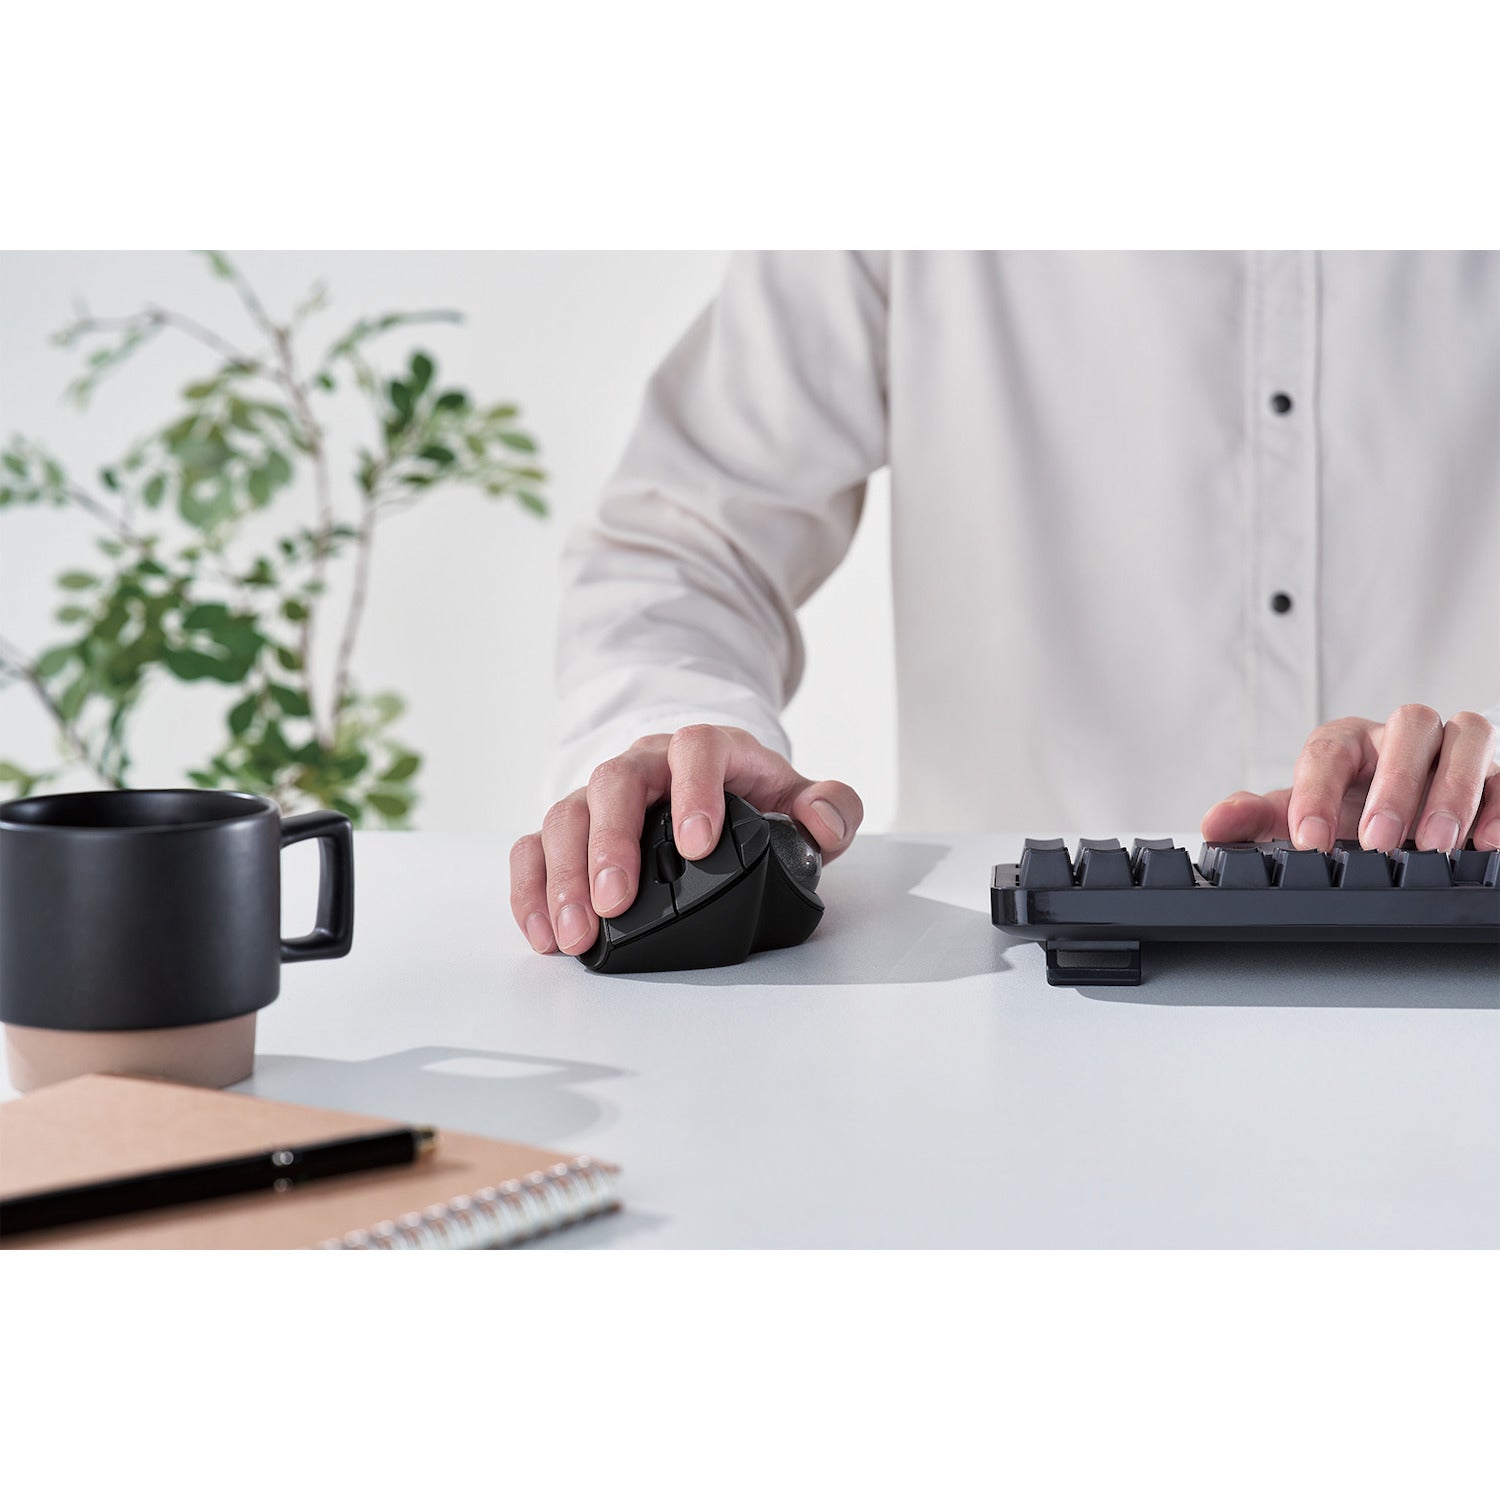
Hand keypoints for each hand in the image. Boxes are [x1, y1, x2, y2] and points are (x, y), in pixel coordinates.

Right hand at [511, 725, 862, 955]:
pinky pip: (535, 846)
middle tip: (615, 903)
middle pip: (614, 783)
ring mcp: (602, 794)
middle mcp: (645, 764)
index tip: (697, 844)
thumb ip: (832, 807)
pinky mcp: (573, 828)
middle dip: (611, 844)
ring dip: (564, 876)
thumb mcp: (802, 797)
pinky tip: (543, 932)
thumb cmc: (753, 796)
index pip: (695, 750)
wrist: (712, 785)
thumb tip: (823, 823)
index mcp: (704, 749)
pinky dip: (531, 888)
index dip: (694, 791)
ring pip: (566, 815)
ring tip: (575, 934)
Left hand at [1201, 705, 1499, 852]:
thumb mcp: (1294, 818)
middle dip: (1395, 784)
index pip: (1328, 750)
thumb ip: (1254, 819)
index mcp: (1346, 741)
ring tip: (1437, 845)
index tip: (1308, 842)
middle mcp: (1401, 737)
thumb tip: (1214, 824)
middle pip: (1409, 726)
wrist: (1388, 825)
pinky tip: (1487, 842)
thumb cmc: (1341, 812)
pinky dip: (1499, 805)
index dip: (1316, 794)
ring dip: (1454, 790)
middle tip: (1379, 842)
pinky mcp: (1491, 778)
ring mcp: (1451, 753)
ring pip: (1467, 736)